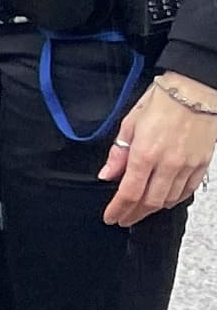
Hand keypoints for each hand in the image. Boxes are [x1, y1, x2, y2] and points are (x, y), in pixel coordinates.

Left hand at [101, 75, 216, 227]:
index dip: (118, 209)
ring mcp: (187, 165)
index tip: (110, 216)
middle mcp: (168, 163)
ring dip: (152, 209)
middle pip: (149, 201)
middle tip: (123, 218)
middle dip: (133, 214)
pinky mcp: (201, 164)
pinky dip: (174, 200)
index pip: (129, 192)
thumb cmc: (164, 100)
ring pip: (169, 199)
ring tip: (140, 211)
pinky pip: (187, 190)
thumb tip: (107, 175)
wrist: (196, 90)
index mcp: (145, 153)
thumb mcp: (130, 123)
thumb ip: (118, 153)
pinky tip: (165, 201)